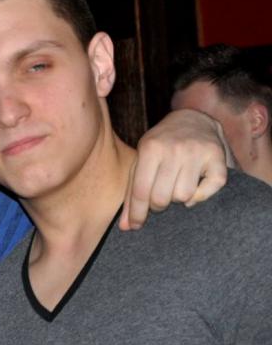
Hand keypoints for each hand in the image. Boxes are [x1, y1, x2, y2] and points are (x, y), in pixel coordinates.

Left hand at [120, 109, 232, 229]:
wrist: (193, 118)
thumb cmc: (161, 145)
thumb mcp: (141, 161)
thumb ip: (132, 193)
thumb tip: (126, 226)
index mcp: (150, 148)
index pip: (141, 190)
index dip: (137, 213)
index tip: (134, 226)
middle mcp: (174, 149)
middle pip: (162, 198)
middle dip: (158, 205)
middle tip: (160, 198)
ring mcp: (197, 152)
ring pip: (184, 197)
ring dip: (178, 198)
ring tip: (176, 186)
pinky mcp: (217, 157)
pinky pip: (209, 190)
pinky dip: (200, 196)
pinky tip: (193, 188)